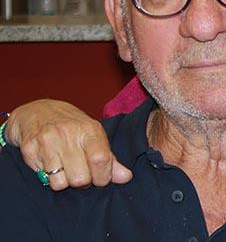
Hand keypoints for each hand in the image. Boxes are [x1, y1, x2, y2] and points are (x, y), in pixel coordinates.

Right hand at [6, 100, 131, 190]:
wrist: (38, 112)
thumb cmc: (73, 128)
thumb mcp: (94, 137)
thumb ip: (110, 159)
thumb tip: (126, 178)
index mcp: (90, 130)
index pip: (100, 159)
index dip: (103, 177)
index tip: (101, 179)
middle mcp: (68, 134)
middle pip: (80, 178)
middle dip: (83, 182)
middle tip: (81, 173)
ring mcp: (47, 141)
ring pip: (60, 183)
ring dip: (65, 181)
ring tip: (65, 169)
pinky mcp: (29, 150)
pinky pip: (43, 178)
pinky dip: (48, 177)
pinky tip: (51, 164)